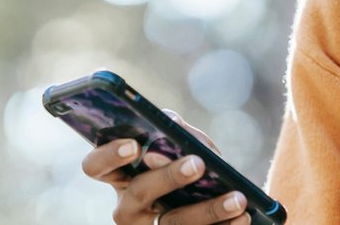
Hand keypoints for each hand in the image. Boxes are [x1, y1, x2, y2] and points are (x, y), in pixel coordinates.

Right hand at [81, 109, 249, 224]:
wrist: (218, 202)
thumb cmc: (193, 165)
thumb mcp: (185, 146)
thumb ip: (177, 132)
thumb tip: (172, 124)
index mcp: (121, 177)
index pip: (95, 167)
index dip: (109, 156)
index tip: (135, 145)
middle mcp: (128, 208)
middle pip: (138, 193)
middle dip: (168, 177)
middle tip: (198, 163)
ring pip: (171, 223)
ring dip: (208, 210)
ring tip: (238, 199)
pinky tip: (244, 217)